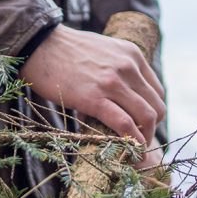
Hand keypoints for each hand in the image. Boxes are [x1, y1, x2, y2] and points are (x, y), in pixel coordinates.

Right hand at [18, 25, 165, 147]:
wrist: (39, 45)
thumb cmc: (66, 52)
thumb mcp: (103, 51)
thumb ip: (118, 69)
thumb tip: (122, 97)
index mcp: (132, 55)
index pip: (157, 92)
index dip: (154, 114)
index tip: (143, 127)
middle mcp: (128, 67)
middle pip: (156, 107)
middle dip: (152, 130)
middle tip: (140, 143)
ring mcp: (112, 82)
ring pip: (146, 117)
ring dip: (144, 139)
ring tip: (137, 152)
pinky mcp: (94, 98)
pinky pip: (124, 124)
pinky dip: (132, 141)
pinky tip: (130, 151)